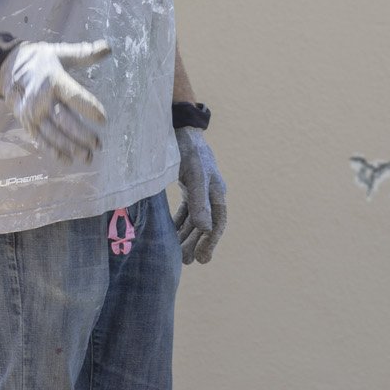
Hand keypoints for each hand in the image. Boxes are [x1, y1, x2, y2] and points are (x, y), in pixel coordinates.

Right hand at [0, 40, 110, 163]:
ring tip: (88, 156)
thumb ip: (85, 53)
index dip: (90, 109)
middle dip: (82, 135)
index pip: (75, 97)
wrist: (7, 68)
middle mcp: (42, 98)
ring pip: (53, 134)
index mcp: (54, 80)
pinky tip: (67, 160)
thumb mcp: (61, 52)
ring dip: (71, 147)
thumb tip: (108, 47)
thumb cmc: (40, 60)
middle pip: (65, 121)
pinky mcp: (27, 123)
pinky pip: (41, 140)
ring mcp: (33, 113)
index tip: (104, 120)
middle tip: (98, 144)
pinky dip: (54, 152)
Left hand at [173, 127, 226, 264]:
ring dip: (187, 236)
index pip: (218, 222)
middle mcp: (211, 192)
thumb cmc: (189, 150)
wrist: (179, 128)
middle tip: (186, 262)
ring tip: (177, 254)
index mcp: (217, 190)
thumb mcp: (195, 175)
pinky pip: (185, 210)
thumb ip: (199, 202)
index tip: (202, 259)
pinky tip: (170, 234)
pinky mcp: (187, 185)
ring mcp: (199, 189)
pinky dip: (178, 223)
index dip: (212, 241)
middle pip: (206, 224)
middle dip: (197, 243)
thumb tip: (206, 229)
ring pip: (194, 219)